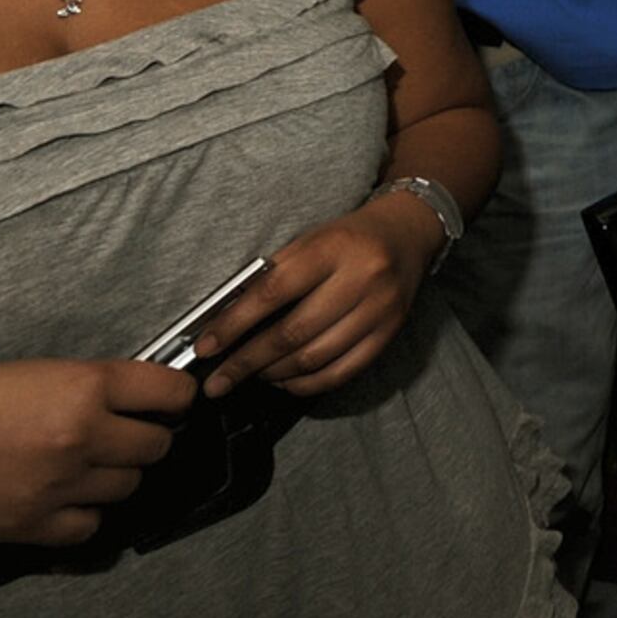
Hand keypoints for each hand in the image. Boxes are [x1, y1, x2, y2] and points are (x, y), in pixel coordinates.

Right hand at [0, 358, 192, 546]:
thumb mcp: (31, 374)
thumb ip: (87, 389)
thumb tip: (137, 403)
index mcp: (82, 386)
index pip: (170, 393)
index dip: (175, 398)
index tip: (169, 403)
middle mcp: (80, 436)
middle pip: (155, 446)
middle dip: (143, 439)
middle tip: (119, 436)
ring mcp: (59, 487)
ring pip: (127, 487)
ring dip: (113, 477)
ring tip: (79, 466)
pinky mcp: (34, 528)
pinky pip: (90, 528)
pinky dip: (83, 516)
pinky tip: (59, 500)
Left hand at [197, 199, 445, 399]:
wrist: (409, 233)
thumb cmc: (348, 238)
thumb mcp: (308, 241)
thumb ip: (272, 277)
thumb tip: (226, 322)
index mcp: (333, 248)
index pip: (273, 292)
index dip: (234, 324)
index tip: (207, 347)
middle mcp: (361, 279)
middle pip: (293, 333)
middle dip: (247, 361)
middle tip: (218, 380)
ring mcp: (379, 310)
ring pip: (315, 358)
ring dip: (274, 374)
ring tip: (252, 375)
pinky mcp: (389, 333)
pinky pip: (341, 372)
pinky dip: (307, 384)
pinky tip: (285, 381)